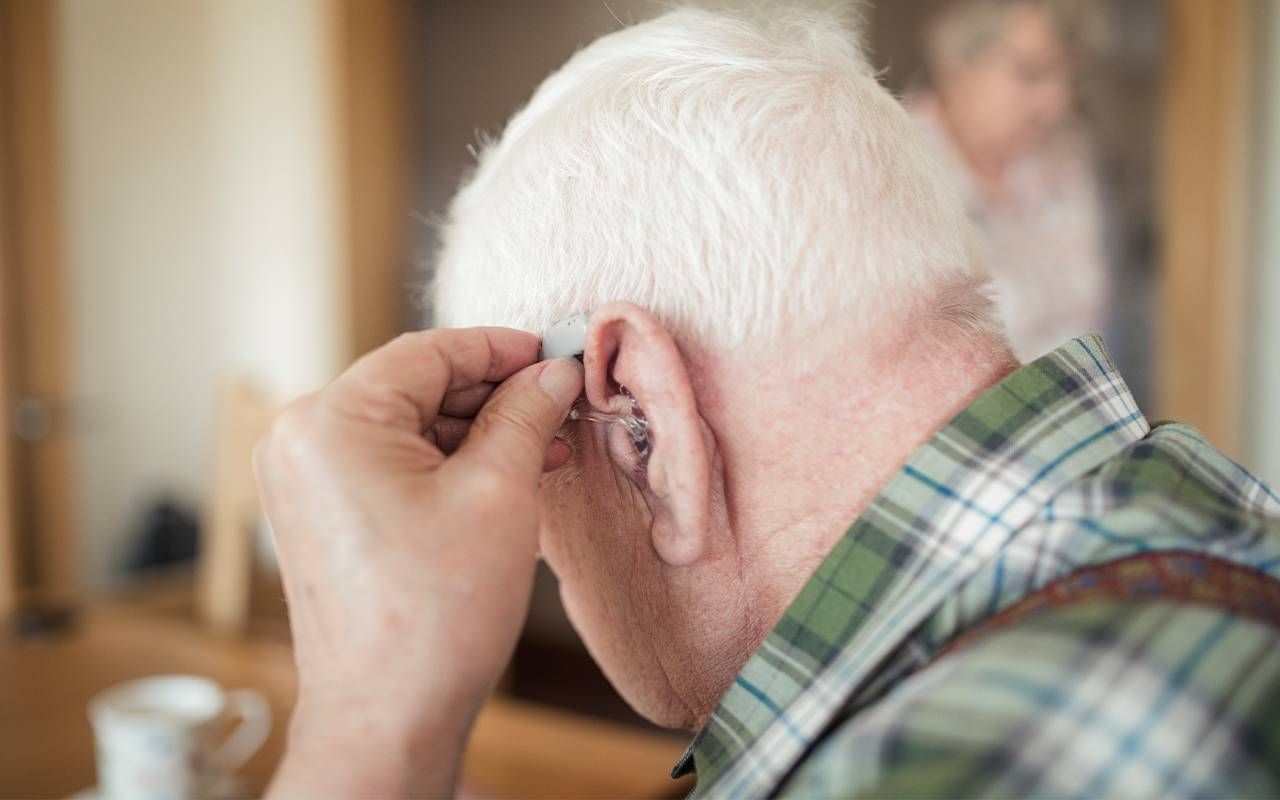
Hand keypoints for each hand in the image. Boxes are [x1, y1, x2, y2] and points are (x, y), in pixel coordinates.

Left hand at [254, 328, 582, 797]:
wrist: (388, 717)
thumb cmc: (432, 616)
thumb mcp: (497, 493)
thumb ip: (525, 415)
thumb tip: (552, 373)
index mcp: (330, 420)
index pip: (428, 352)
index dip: (502, 349)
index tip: (554, 354)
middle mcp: (302, 440)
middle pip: (416, 387)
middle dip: (494, 396)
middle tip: (560, 405)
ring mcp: (305, 480)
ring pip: (408, 427)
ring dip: (477, 433)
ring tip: (545, 446)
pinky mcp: (322, 514)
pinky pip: (392, 464)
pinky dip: (448, 465)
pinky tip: (506, 473)